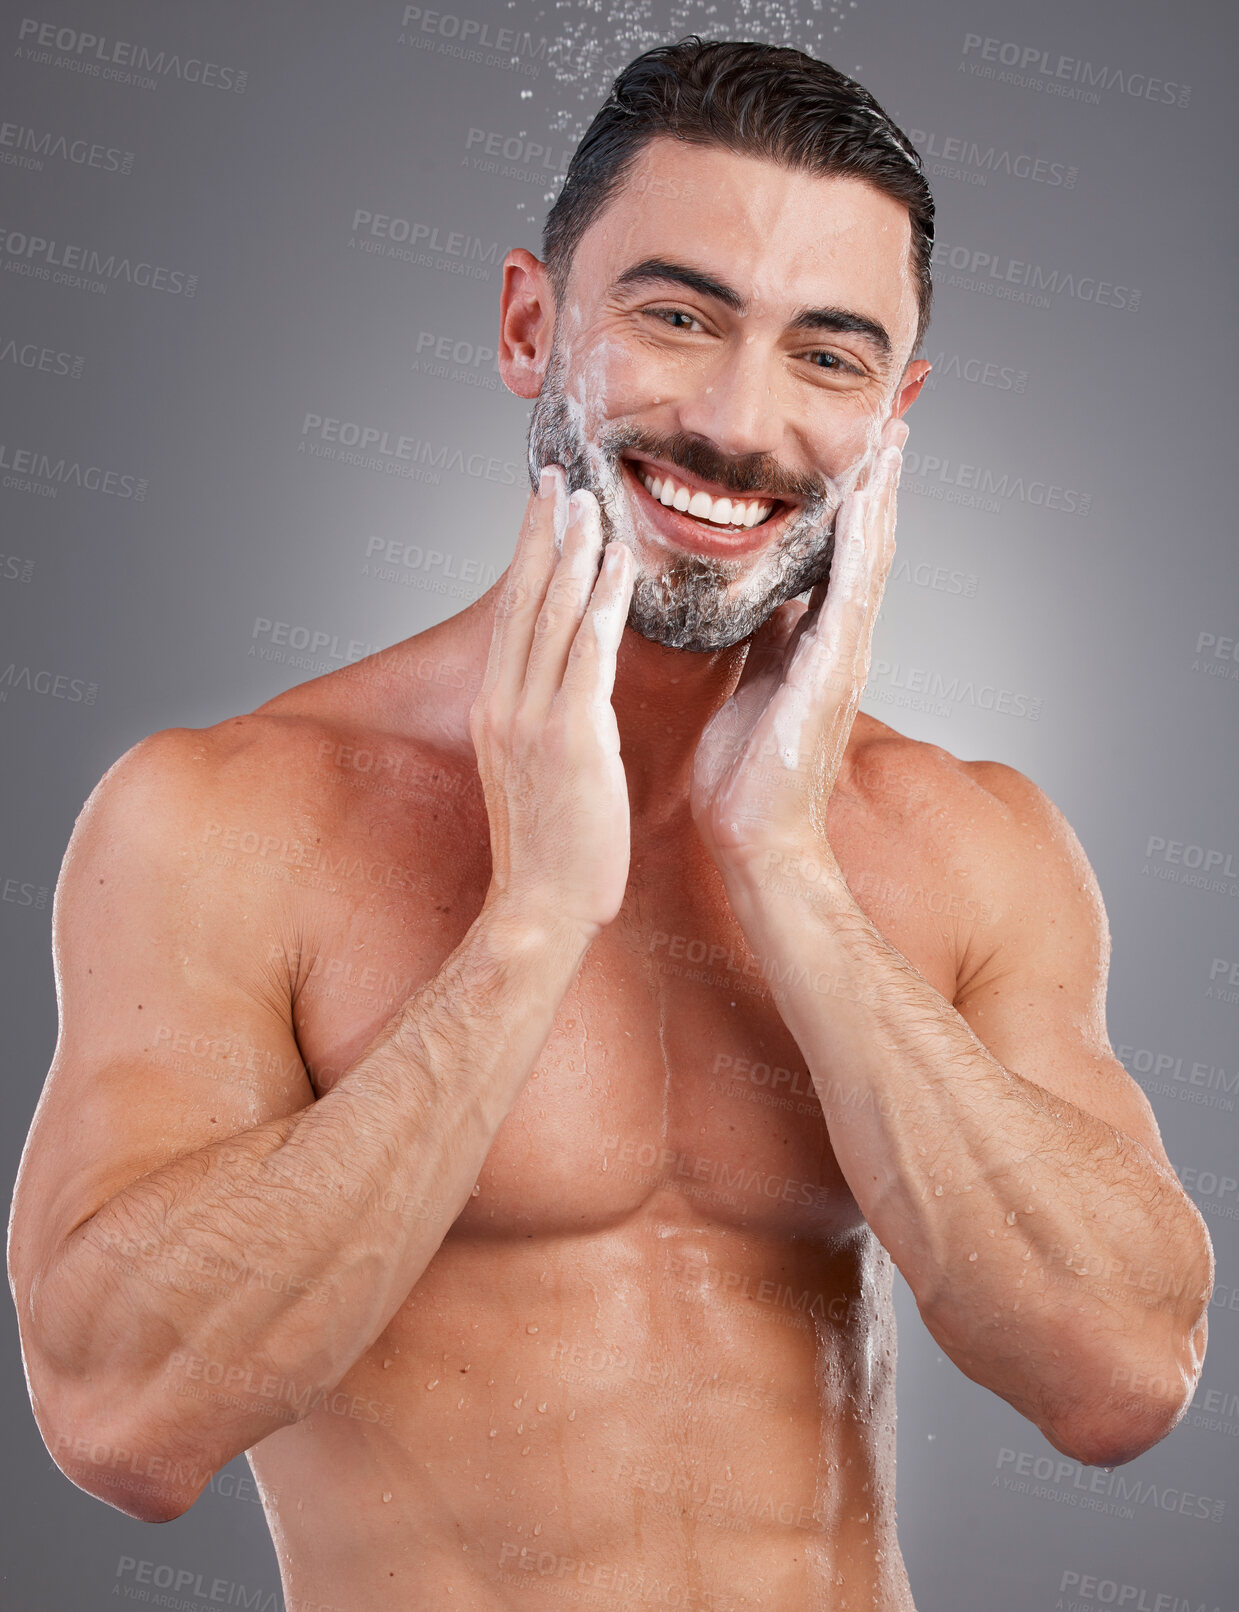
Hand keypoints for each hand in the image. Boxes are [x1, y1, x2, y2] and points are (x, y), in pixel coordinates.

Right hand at [470, 465, 635, 942]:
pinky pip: (585, 655)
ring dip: (571, 552)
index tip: (544, 510)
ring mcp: (531, 719)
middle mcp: (504, 704)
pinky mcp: (569, 738)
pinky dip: (599, 603)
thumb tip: (578, 686)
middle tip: (558, 477)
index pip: (514, 617)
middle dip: (542, 534)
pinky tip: (615, 563)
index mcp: (498, 710)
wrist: (540, 907)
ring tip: (587, 499)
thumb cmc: (553, 849)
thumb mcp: (541, 772)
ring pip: (550, 617)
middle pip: (522, 602)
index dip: (529, 558)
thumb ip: (552, 720)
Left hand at [690, 417, 906, 875]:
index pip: (839, 556)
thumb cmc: (747, 770)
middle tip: (892, 422)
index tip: (857, 449)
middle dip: (878, 485)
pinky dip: (859, 544)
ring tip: (890, 442)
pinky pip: (850, 594)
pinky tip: (863, 502)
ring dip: (880, 499)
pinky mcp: (832, 671)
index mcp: (817, 642)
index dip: (851, 502)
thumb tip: (764, 597)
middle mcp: (841, 642)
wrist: (756, 834)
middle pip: (866, 546)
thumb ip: (766, 636)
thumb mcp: (752, 681)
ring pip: (868, 560)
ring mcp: (843, 656)